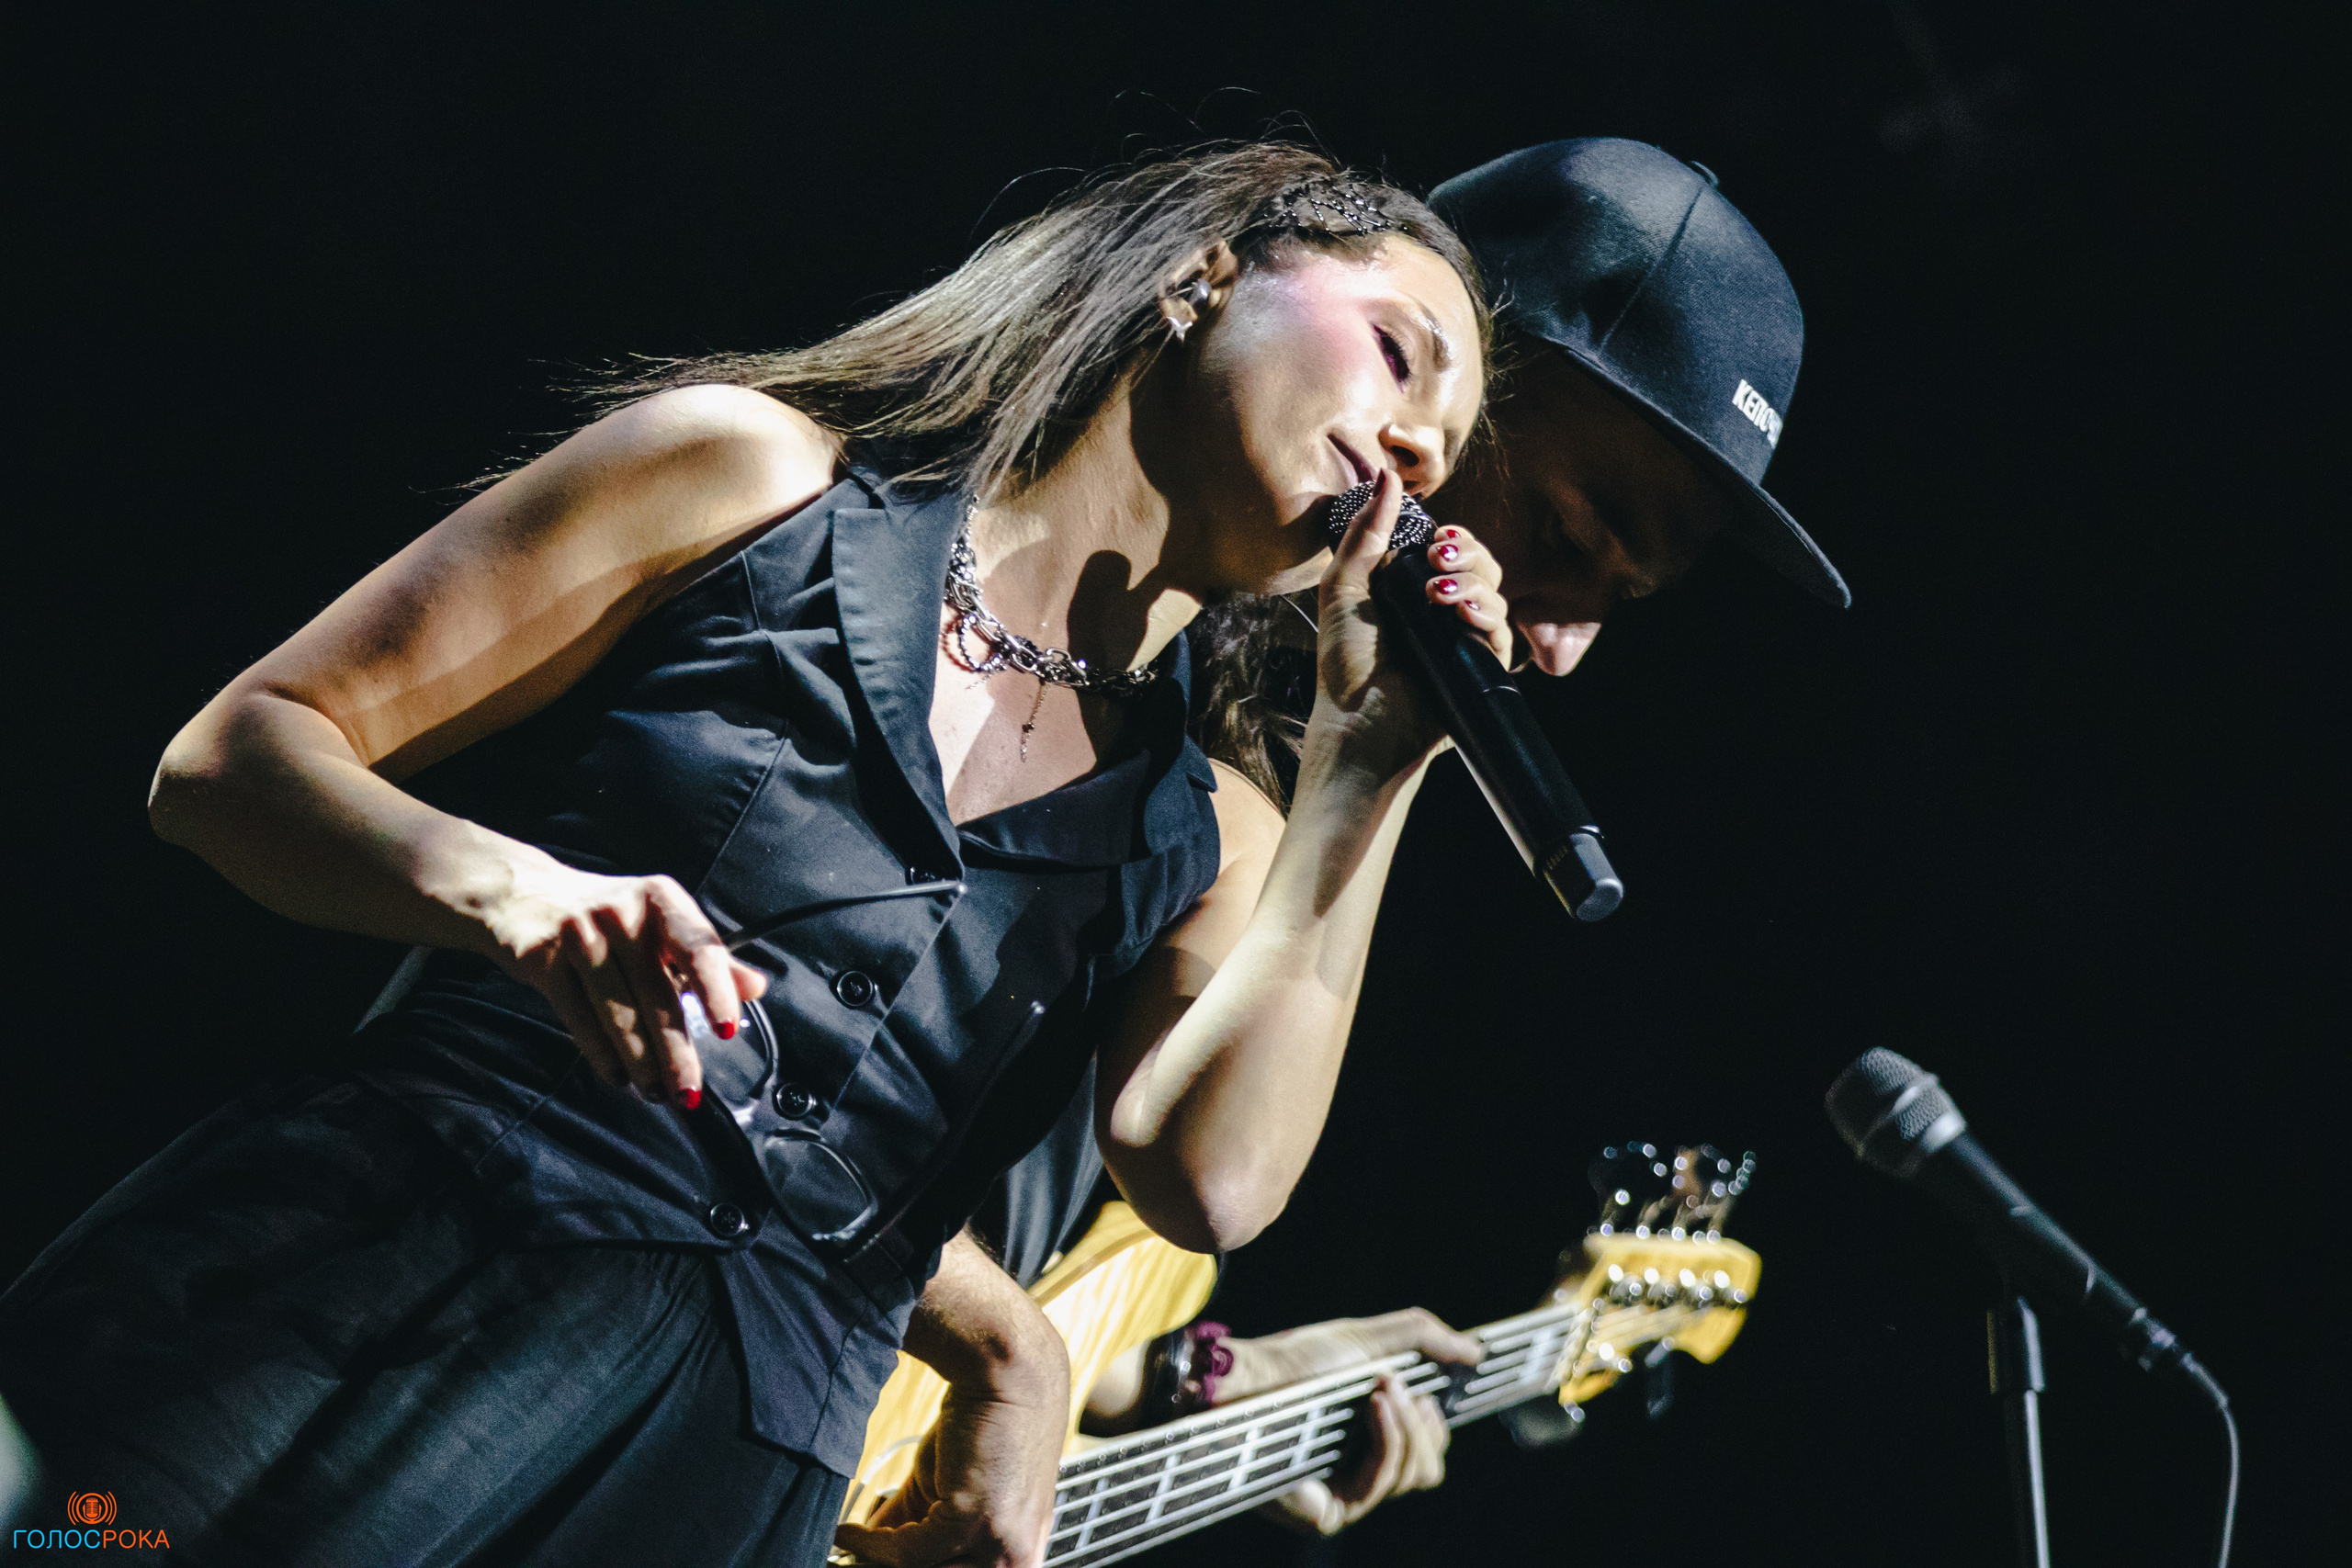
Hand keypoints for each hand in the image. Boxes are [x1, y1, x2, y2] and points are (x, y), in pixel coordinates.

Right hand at [475, 849, 766, 1104]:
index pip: (698, 949)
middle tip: (690, 1093)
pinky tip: (618, 1077)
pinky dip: (602, 1055)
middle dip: (676, 1052)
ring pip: (618, 1014)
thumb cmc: (607, 915)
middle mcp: (622, 913)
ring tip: (657, 1092)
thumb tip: (756, 988)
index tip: (727, 1031)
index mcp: (661, 900)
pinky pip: (579, 1019)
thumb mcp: (661, 923)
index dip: (717, 991)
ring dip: (641, 1063)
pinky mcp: (542, 959)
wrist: (523, 893)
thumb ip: (707, 959)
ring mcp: (580, 934)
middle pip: (657, 994)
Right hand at [832, 1384, 1065, 1567]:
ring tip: (846, 1547)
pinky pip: (906, 1551)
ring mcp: (998, 1546)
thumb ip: (916, 1528)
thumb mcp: (949, 1493)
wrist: (1006, 1380)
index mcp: (1020, 1560)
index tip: (872, 1566)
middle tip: (854, 1564)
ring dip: (875, 1562)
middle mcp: (1016, 1561)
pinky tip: (847, 1533)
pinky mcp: (972, 1522)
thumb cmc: (986, 1429)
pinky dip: (870, 1544)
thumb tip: (870, 1550)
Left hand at [1217, 1308, 1481, 1537]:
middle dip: (1426, 1424)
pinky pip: (1383, 1483)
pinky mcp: (1331, 1513)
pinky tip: (1376, 1405)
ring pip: (1415, 1475)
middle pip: (1430, 1467)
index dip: (1439, 1425)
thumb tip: (1477, 1352)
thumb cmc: (1297, 1361)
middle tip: (1402, 1385)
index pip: (1428, 1448)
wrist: (1248, 1380)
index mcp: (1370, 1437)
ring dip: (1408, 1426)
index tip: (1451, 1390)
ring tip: (1385, 1388)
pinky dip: (1388, 1438)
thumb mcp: (1368, 1339)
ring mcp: (1346, 1494)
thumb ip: (1423, 1339)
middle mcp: (1359, 1470)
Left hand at [1315, 470, 1511, 775]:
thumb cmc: (1346, 664)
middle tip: (1437, 559)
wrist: (1358, 723)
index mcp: (1414, 591)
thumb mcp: (1345, 587)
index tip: (1436, 538)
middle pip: (1483, 566)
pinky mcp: (1480, 670)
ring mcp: (1464, 642)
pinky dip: (1486, 616)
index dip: (1454, 539)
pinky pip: (1502, 634)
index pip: (1453, 551)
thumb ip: (1366, 532)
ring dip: (1473, 584)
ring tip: (1437, 595)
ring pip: (1496, 595)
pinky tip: (1461, 615)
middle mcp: (1443, 614)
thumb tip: (1387, 477)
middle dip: (1467, 554)